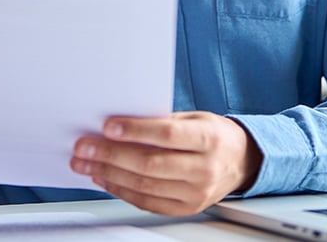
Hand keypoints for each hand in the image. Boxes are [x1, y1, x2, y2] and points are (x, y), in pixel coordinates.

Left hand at [70, 111, 261, 215]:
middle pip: (150, 163)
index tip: (107, 126)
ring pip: (144, 185)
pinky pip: (147, 202)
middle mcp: (203, 168)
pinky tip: (105, 178)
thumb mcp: (195, 118)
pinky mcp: (186, 208)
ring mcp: (196, 193)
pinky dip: (121, 190)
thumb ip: (162, 121)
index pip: (167, 135)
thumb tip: (120, 124)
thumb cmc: (214, 134)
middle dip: (111, 155)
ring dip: (109, 174)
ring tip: (86, 163)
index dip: (135, 130)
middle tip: (84, 147)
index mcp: (208, 138)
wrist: (242, 161)